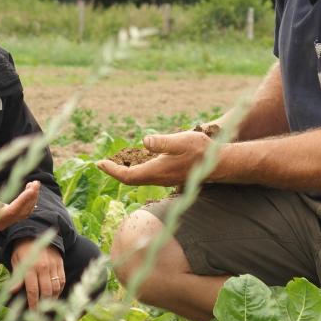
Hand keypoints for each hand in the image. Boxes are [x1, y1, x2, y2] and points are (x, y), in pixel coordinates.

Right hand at [0, 181, 39, 230]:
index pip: (12, 211)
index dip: (22, 201)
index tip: (30, 189)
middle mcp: (1, 222)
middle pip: (21, 212)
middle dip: (30, 198)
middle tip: (36, 183)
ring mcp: (6, 220)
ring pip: (25, 212)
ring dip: (32, 198)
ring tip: (35, 183)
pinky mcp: (9, 214)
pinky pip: (24, 210)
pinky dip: (30, 200)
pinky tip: (32, 189)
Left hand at [10, 239, 64, 308]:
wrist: (36, 232)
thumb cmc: (22, 249)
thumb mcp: (16, 261)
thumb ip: (16, 277)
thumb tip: (12, 291)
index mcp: (31, 267)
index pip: (33, 291)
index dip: (33, 304)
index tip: (32, 312)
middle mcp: (44, 267)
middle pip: (46, 292)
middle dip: (43, 305)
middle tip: (40, 313)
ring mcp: (53, 265)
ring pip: (55, 288)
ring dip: (52, 299)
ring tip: (47, 306)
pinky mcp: (60, 264)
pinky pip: (62, 280)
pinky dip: (59, 290)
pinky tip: (54, 295)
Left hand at [96, 131, 210, 185]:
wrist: (220, 163)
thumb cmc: (202, 151)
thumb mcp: (182, 141)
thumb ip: (163, 142)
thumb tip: (145, 141)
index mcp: (157, 171)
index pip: (128, 176)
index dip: (112, 171)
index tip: (100, 163)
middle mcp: (159, 178)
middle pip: (131, 179)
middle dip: (115, 171)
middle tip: (101, 163)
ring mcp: (165, 178)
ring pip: (139, 178)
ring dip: (125, 171)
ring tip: (114, 162)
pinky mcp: (170, 175)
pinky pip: (147, 175)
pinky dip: (136, 169)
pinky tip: (136, 160)